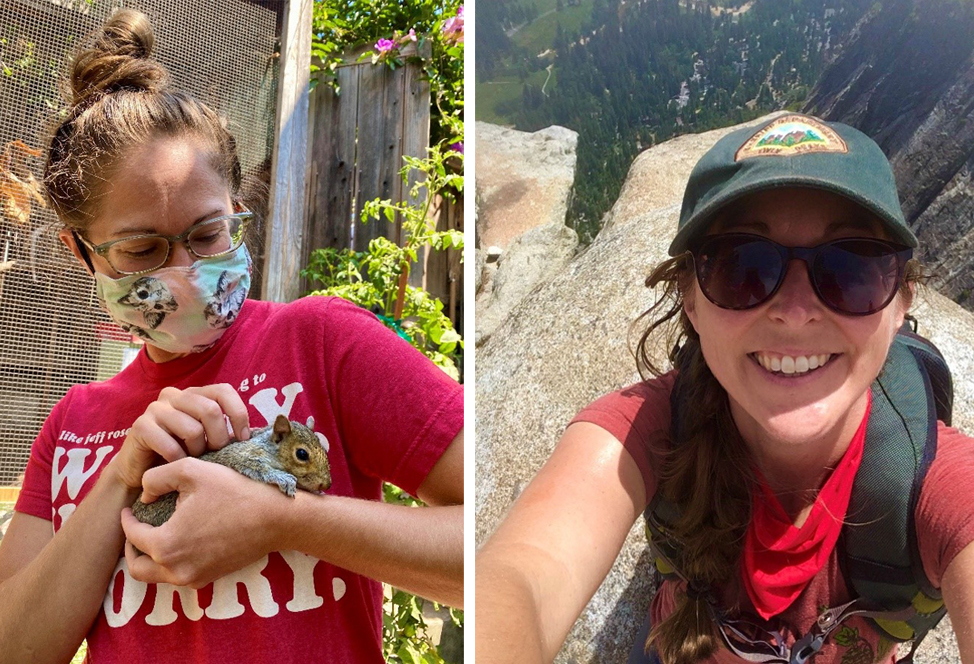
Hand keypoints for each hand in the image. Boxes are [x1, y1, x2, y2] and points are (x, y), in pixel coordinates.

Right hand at [110, 384, 249, 491]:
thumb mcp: (207, 439)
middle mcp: (174, 395)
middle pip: (211, 410)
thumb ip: (225, 431)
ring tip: (192, 459)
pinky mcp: (140, 426)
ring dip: (198, 452)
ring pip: (193, 429)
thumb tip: (254, 434)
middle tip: (215, 454)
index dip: (238, 414)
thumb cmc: (181, 454)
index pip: (224, 390)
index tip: (243, 438)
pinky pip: (171, 446)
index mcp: (194, 394)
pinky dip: (179, 460)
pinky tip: (176, 464)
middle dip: (219, 438)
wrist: (143, 472)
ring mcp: (156, 409)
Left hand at [121, 458, 287, 587]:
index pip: (132, 535)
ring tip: (156, 535)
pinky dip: (171, 564)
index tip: (131, 507)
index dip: (127, 519)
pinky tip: (181, 542)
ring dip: (150, 558)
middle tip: (136, 528)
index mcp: (166, 545)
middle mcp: (176, 570)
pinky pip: (179, 577)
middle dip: (131, 547)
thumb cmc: (235, 492)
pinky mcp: (210, 579)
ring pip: (156, 576)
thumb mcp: (191, 470)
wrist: (276, 518)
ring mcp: (194, 578)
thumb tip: (145, 495)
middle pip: (137, 567)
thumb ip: (157, 478)